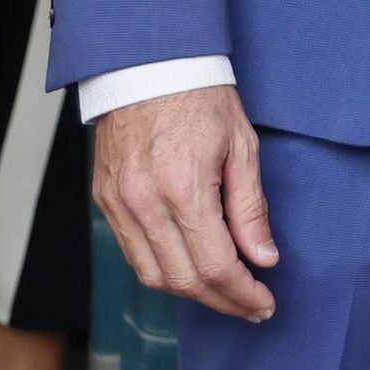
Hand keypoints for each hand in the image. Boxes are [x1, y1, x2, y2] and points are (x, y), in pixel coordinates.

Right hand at [94, 86, 278, 320]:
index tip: (263, 304)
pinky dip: (162, 270)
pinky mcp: (105, 200)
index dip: (242, 294)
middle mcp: (145, 204)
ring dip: (191, 292)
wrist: (149, 65)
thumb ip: (251, 208)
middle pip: (183, 280)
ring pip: (153, 276)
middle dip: (221, 301)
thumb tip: (263, 258)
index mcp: (185, 188)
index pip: (215, 266)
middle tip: (250, 305)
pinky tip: (188, 268)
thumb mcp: (241, 145)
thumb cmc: (202, 97)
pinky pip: (133, 254)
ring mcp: (119, 205)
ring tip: (224, 292)